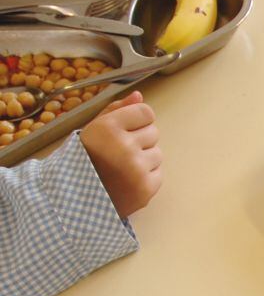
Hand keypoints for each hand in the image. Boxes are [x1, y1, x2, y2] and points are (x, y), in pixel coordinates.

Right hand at [81, 91, 162, 218]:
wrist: (73, 200)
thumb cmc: (84, 160)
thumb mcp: (92, 129)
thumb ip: (116, 110)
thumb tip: (139, 95)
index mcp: (107, 128)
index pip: (146, 112)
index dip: (136, 121)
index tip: (122, 131)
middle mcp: (124, 146)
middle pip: (154, 132)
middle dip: (140, 140)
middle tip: (117, 153)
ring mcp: (136, 169)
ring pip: (158, 153)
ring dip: (144, 159)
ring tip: (121, 168)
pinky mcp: (146, 188)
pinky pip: (158, 173)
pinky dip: (146, 177)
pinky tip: (126, 181)